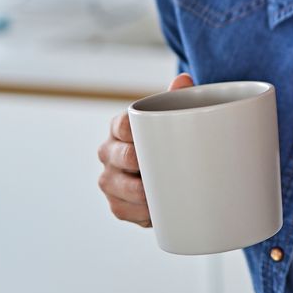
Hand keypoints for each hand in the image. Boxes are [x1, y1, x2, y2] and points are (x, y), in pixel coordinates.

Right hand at [97, 73, 193, 227]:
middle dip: (137, 164)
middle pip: (118, 157)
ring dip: (138, 193)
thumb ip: (177, 97)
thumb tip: (183, 79)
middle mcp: (109, 152)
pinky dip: (139, 213)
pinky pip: (122, 210)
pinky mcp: (117, 204)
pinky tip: (155, 212)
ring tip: (160, 194)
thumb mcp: (172, 117)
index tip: (151, 136)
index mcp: (119, 127)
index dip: (133, 132)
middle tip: (161, 167)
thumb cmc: (168, 137)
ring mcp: (110, 179)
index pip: (122, 126)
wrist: (166, 166)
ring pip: (115, 187)